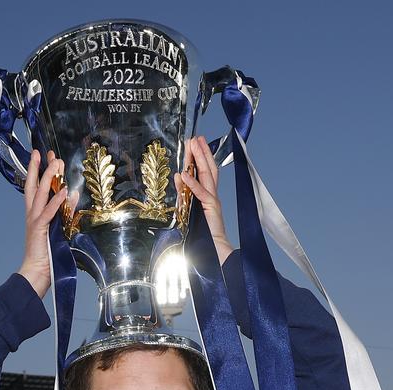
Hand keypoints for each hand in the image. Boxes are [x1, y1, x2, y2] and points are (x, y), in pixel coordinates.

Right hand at [18, 150, 75, 297]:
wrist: (36, 273)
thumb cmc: (47, 255)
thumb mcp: (58, 229)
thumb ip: (64, 212)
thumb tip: (72, 195)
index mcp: (35, 214)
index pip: (37, 188)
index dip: (40, 171)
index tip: (46, 156)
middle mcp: (32, 214)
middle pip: (34, 185)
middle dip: (40, 167)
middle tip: (47, 152)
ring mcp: (34, 221)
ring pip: (40, 194)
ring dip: (49, 178)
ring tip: (56, 163)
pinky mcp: (39, 230)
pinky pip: (48, 213)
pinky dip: (56, 202)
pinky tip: (63, 191)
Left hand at [174, 136, 232, 264]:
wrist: (214, 249)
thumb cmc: (203, 233)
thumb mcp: (189, 210)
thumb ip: (184, 193)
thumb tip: (178, 177)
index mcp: (207, 195)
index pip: (204, 172)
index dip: (200, 156)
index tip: (195, 143)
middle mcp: (211, 195)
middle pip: (207, 168)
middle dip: (201, 152)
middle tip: (196, 137)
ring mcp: (212, 201)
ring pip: (207, 175)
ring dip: (200, 159)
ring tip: (194, 145)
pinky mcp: (210, 209)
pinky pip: (200, 193)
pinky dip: (192, 183)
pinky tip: (184, 174)